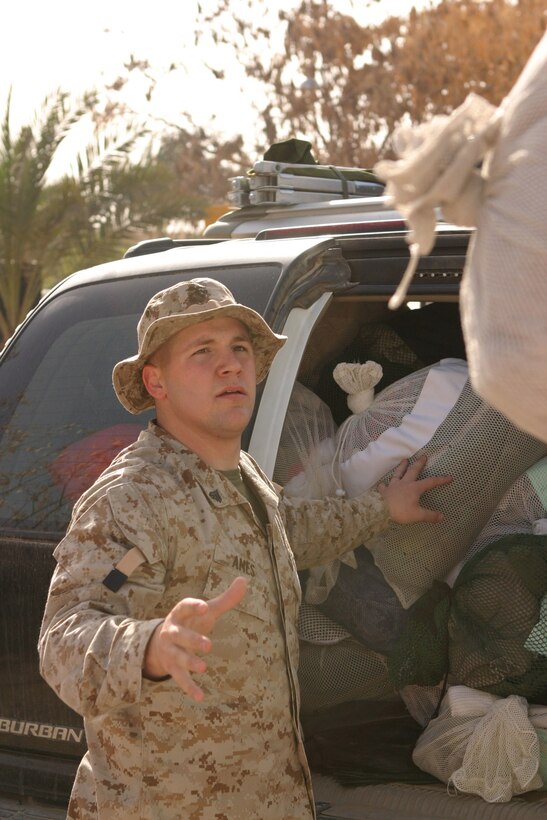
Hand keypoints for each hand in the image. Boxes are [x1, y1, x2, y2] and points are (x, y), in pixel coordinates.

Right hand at [143, 576, 247, 701]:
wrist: (160, 643)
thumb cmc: (190, 622)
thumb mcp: (206, 611)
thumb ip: (225, 599)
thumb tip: (244, 580)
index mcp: (180, 614)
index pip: (184, 607)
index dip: (193, 607)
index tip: (204, 607)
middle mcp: (172, 632)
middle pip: (180, 635)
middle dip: (192, 640)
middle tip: (208, 645)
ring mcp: (171, 651)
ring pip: (179, 657)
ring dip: (190, 662)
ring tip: (204, 667)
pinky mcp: (172, 668)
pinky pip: (180, 679)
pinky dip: (189, 688)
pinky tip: (200, 697)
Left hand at [377, 454, 450, 523]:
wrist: (381, 510)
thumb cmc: (401, 511)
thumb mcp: (418, 515)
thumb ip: (430, 516)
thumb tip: (443, 517)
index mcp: (414, 488)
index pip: (430, 482)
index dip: (440, 479)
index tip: (449, 477)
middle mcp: (404, 483)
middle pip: (413, 471)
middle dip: (419, 463)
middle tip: (424, 456)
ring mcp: (393, 485)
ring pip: (398, 473)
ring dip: (402, 466)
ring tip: (404, 460)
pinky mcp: (384, 490)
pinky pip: (384, 486)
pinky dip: (384, 484)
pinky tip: (382, 483)